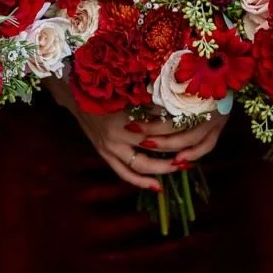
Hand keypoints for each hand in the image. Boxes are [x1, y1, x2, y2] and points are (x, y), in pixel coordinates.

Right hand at [47, 79, 228, 190]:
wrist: (74, 92)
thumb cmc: (106, 85)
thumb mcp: (128, 85)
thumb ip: (151, 93)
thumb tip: (179, 96)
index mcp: (127, 111)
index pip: (162, 122)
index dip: (181, 125)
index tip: (198, 124)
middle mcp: (119, 132)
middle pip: (156, 144)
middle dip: (178, 148)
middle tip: (196, 149)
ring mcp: (110, 146)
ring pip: (142, 164)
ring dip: (163, 168)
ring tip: (182, 167)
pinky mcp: (104, 153)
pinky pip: (124, 173)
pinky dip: (140, 182)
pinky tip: (158, 187)